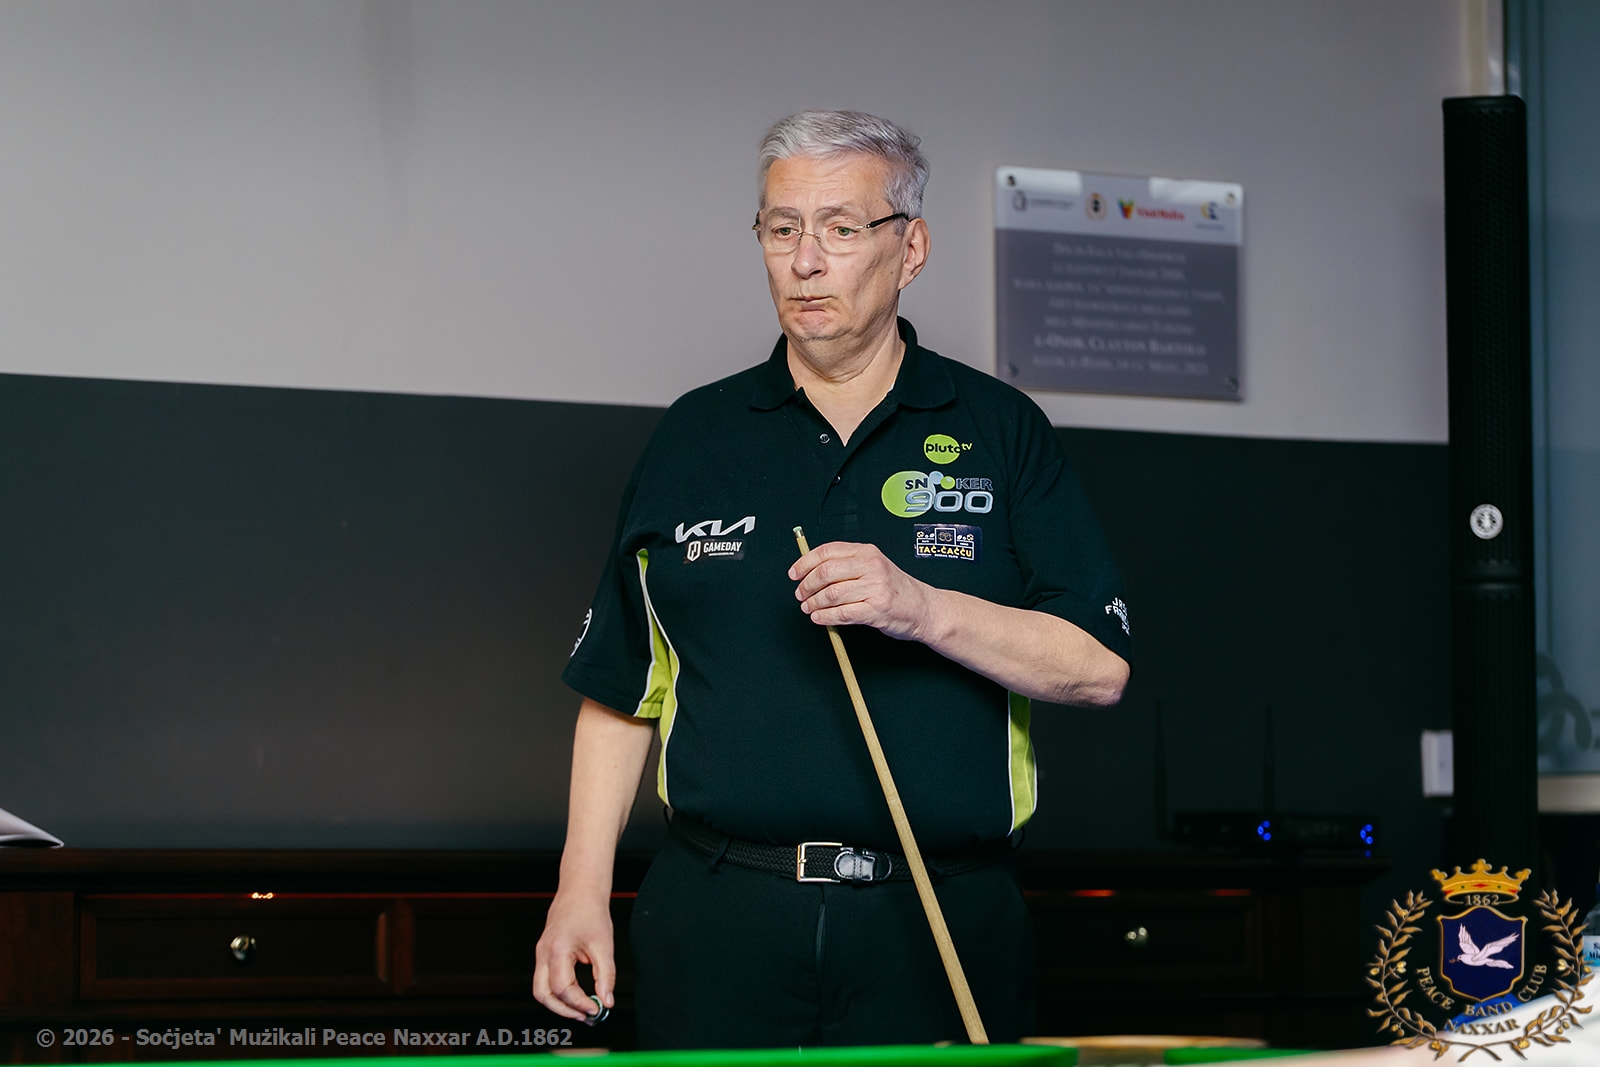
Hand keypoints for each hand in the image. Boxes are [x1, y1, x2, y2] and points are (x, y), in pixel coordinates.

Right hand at [532, 888, 614, 1023]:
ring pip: (541, 989)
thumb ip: (606, 976)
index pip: (563, 989)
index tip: (596, 1009)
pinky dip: (558, 992)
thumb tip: (607, 1001)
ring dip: (558, 1004)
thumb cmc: (591, 912)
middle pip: (543, 994)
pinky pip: (545, 979)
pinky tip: (576, 995)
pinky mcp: (544, 952)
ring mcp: (541, 953)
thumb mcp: (604, 945)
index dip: (580, 1003)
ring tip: (581, 1010)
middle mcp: (543, 953)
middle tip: (586, 1016)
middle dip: (564, 1010)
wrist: (581, 890)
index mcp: (557, 949)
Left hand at [788, 541, 934, 639]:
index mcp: (866, 552)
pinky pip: (842, 613)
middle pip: (825, 572)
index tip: (794, 574)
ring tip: (808, 608)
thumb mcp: (874, 567)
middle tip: (800, 595)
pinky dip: (825, 617)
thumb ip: (847, 565)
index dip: (805, 562)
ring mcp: (875, 587)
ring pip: (831, 594)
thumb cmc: (895, 589)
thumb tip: (810, 571)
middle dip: (806, 585)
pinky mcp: (876, 609)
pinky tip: (819, 618)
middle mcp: (871, 566)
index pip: (827, 551)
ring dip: (814, 604)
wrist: (924, 608)